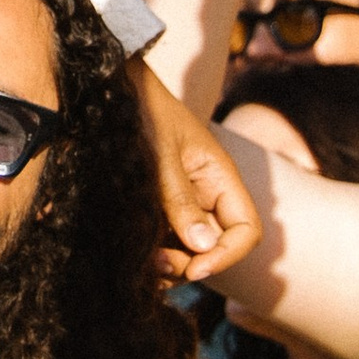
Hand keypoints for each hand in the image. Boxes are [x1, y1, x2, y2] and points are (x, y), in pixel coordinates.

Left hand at [134, 55, 259, 280]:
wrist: (112, 89)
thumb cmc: (143, 113)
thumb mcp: (160, 156)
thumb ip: (180, 200)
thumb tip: (204, 248)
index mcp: (221, 179)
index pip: (246, 231)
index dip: (227, 255)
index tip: (195, 269)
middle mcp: (208, 195)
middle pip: (215, 246)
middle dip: (191, 263)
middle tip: (156, 264)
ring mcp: (183, 201)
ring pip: (189, 247)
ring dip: (171, 262)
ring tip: (143, 262)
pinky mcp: (158, 205)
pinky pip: (164, 237)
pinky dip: (154, 251)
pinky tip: (135, 256)